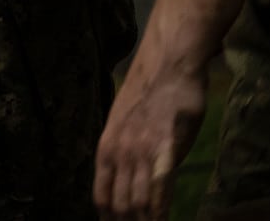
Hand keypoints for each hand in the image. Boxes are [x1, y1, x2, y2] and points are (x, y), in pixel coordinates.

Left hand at [94, 42, 207, 219]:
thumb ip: (125, 155)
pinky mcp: (165, 146)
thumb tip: (130, 182)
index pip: (102, 197)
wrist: (167, 64)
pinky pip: (160, 186)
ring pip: (139, 201)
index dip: (111, 218)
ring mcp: (140, 150)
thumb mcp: (125, 126)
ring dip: (146, 220)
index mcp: (106, 149)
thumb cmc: (149, 95)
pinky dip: (161, 209)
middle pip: (121, 205)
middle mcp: (119, 153)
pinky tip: (162, 219)